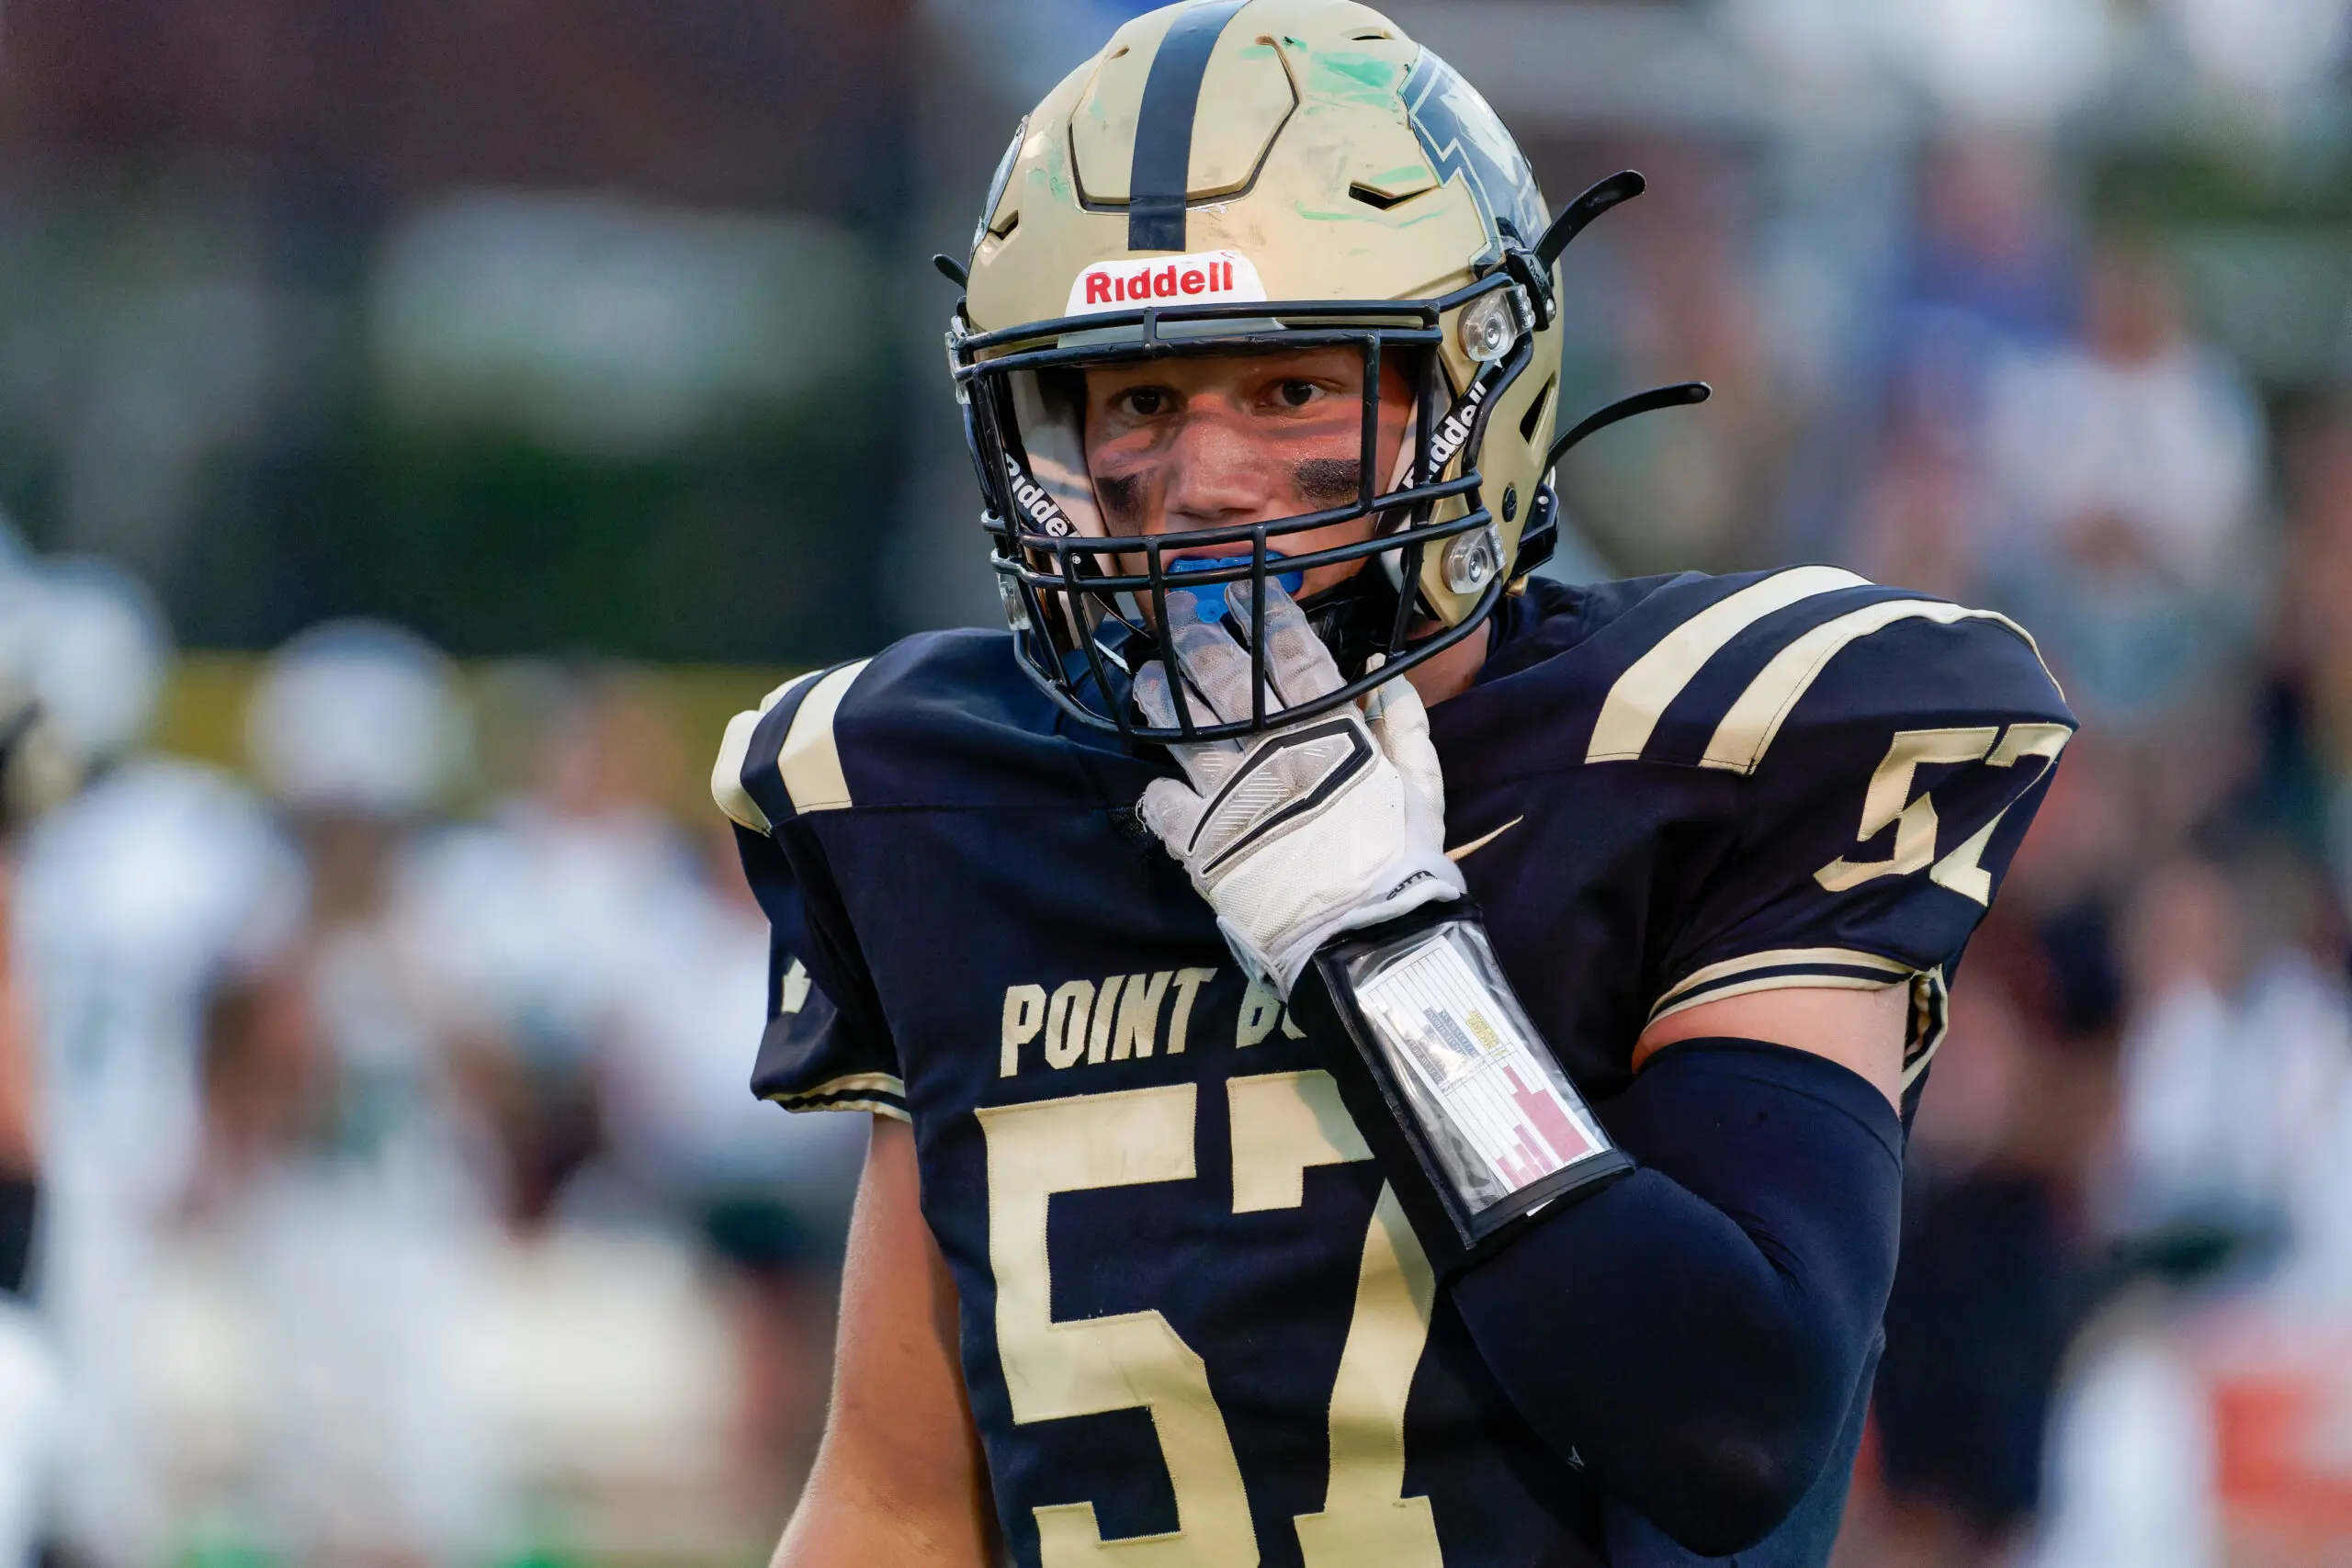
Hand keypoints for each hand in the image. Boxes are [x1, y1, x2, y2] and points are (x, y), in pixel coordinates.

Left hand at [1136, 582, 1463, 994]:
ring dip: (1162, 698)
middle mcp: (1274, 749)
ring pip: (1185, 729)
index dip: (1267, 619)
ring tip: (1149, 678)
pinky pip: (1164, 805)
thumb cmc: (1401, 856)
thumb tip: (1381, 671)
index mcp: (1330, 730)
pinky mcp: (1203, 839)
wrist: (1369, 930)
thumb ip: (1404, 723)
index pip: (1294, 657)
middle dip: (1200, 640)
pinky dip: (1157, 791)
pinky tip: (1155, 781)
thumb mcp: (1422, 783)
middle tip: (1178, 613)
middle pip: (1228, 679)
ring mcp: (1233, 791)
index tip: (1244, 594)